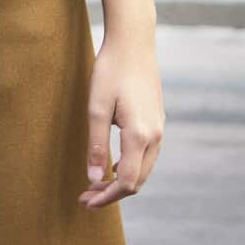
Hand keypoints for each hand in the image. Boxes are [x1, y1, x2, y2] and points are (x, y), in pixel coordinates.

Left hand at [81, 0, 163, 208]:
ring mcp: (159, 128)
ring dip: (121, 182)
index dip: (106, 197)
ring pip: (143, 169)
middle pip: (137, 180)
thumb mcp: (96, 108)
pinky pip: (146, 155)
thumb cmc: (111, 71)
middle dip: (112, 194)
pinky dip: (129, 167)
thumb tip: (94, 178)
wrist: (134, 42)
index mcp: (140, 135)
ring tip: (95, 184)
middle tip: (85, 198)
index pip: (126, 182)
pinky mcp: (157, 121)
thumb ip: (96, 145)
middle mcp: (155, 136)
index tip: (85, 201)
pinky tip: (112, 164)